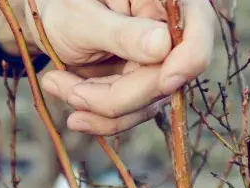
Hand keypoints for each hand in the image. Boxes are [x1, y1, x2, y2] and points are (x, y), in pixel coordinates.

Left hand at [0, 0, 215, 135]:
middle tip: (59, 86)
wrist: (51, 23)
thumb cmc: (63, 7)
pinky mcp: (146, 87)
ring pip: (146, 103)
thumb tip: (163, 45)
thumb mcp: (81, 16)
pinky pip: (131, 113)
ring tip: (53, 83)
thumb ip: (121, 33)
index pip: (198, 24)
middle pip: (165, 78)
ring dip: (96, 106)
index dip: (190, 57)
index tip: (164, 81)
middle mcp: (170, 31)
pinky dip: (97, 115)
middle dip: (114, 95)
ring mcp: (161, 63)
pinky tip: (68, 103)